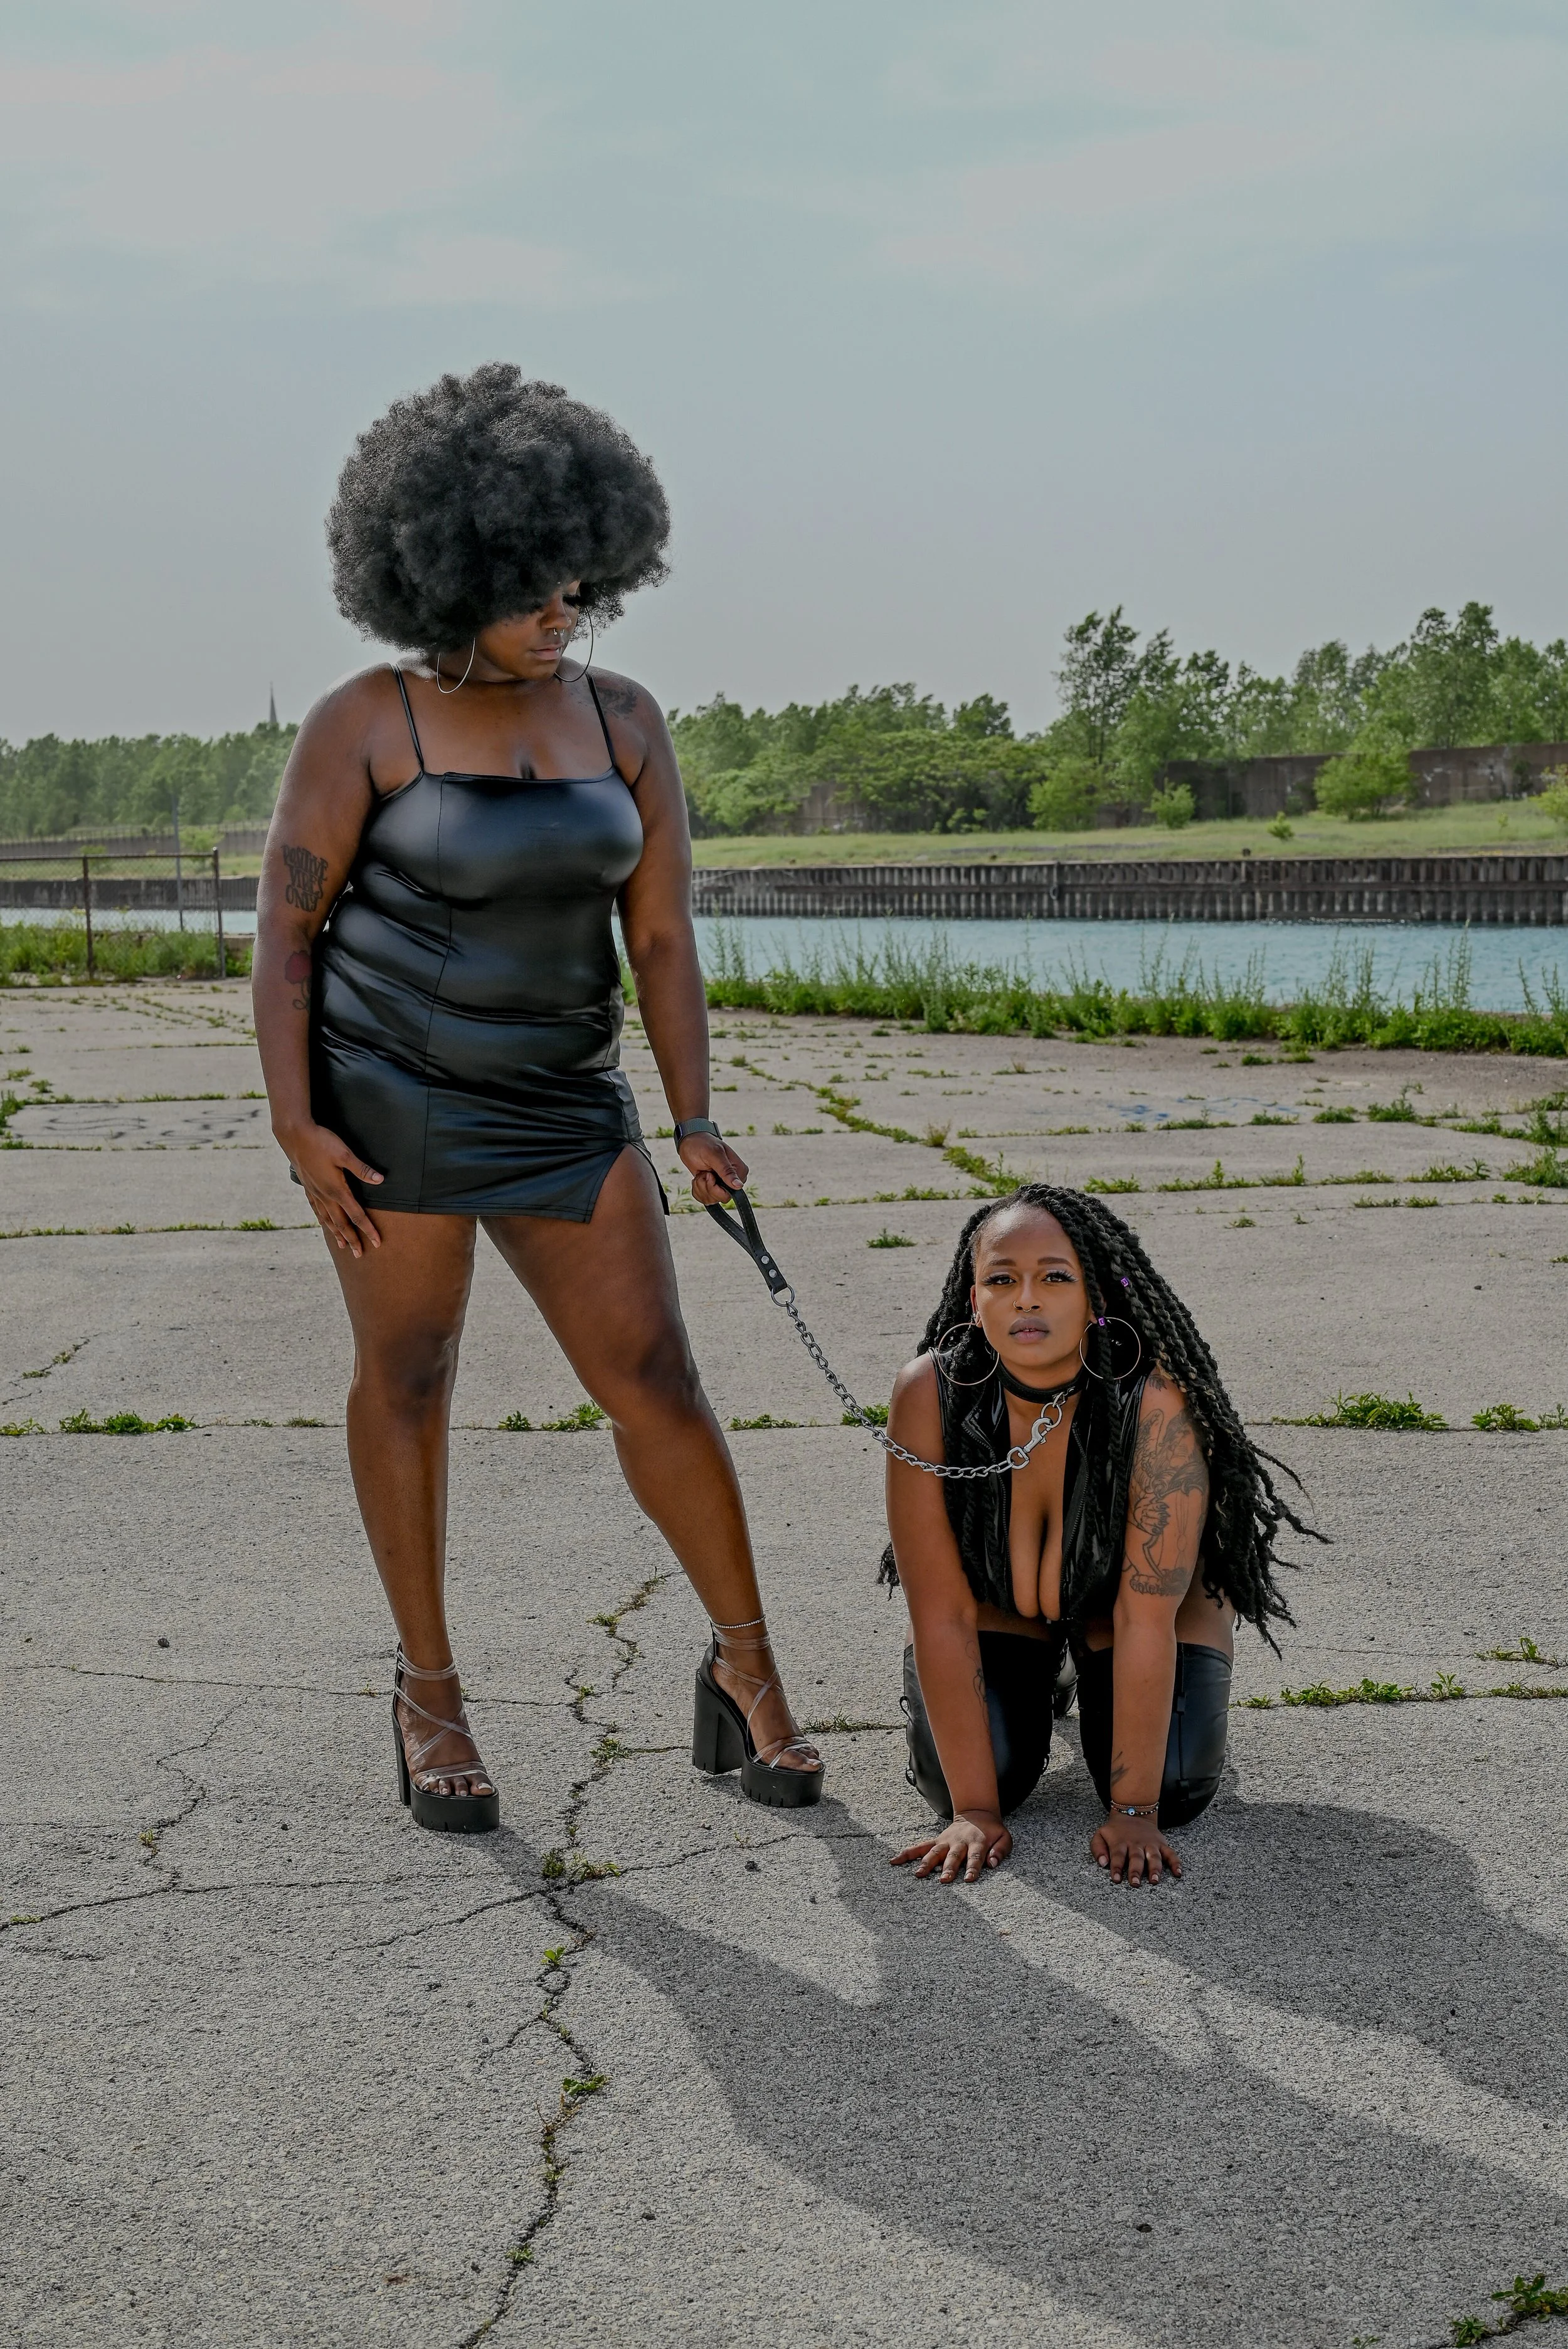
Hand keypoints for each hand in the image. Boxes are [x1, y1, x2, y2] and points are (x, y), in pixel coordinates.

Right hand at [281, 1119, 383, 1257]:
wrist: (294, 1135)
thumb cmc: (321, 1142)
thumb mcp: (344, 1154)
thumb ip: (362, 1169)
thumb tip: (381, 1181)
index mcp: (337, 1190)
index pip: (356, 1216)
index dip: (368, 1230)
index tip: (378, 1242)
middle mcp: (325, 1196)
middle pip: (341, 1224)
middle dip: (352, 1240)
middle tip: (359, 1255)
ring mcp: (314, 1192)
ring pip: (327, 1219)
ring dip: (337, 1234)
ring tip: (342, 1246)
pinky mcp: (308, 1187)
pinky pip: (316, 1209)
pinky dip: (323, 1220)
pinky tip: (324, 1224)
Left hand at [677, 1129, 749, 1207]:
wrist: (690, 1141)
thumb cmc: (703, 1143)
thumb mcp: (714, 1155)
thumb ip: (726, 1171)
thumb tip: (739, 1185)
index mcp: (739, 1171)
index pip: (732, 1192)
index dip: (717, 1188)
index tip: (709, 1174)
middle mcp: (733, 1180)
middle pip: (722, 1198)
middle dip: (707, 1188)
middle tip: (703, 1173)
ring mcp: (722, 1184)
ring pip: (712, 1200)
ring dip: (700, 1187)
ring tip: (701, 1173)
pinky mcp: (712, 1187)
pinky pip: (705, 1199)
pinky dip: (697, 1189)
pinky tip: (698, 1177)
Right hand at [892, 1809, 1011, 1883]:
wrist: (977, 1812)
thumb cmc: (992, 1830)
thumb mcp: (1005, 1837)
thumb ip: (1001, 1850)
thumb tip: (993, 1863)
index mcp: (977, 1842)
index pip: (975, 1857)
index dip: (972, 1868)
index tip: (969, 1879)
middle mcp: (959, 1842)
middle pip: (953, 1856)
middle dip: (948, 1868)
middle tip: (943, 1880)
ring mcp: (946, 1841)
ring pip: (934, 1852)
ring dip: (926, 1863)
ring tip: (918, 1874)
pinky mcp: (936, 1841)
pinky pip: (920, 1847)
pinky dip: (907, 1853)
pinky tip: (894, 1861)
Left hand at [1091, 1812, 1181, 1885]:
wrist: (1133, 1812)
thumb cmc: (1115, 1830)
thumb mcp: (1100, 1835)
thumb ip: (1097, 1849)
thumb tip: (1102, 1863)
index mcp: (1120, 1842)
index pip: (1117, 1856)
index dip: (1116, 1867)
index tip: (1116, 1879)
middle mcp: (1136, 1843)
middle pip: (1136, 1857)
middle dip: (1136, 1871)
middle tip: (1135, 1883)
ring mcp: (1150, 1844)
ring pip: (1154, 1856)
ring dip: (1155, 1869)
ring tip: (1154, 1880)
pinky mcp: (1161, 1844)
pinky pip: (1170, 1853)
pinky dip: (1176, 1863)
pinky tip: (1178, 1873)